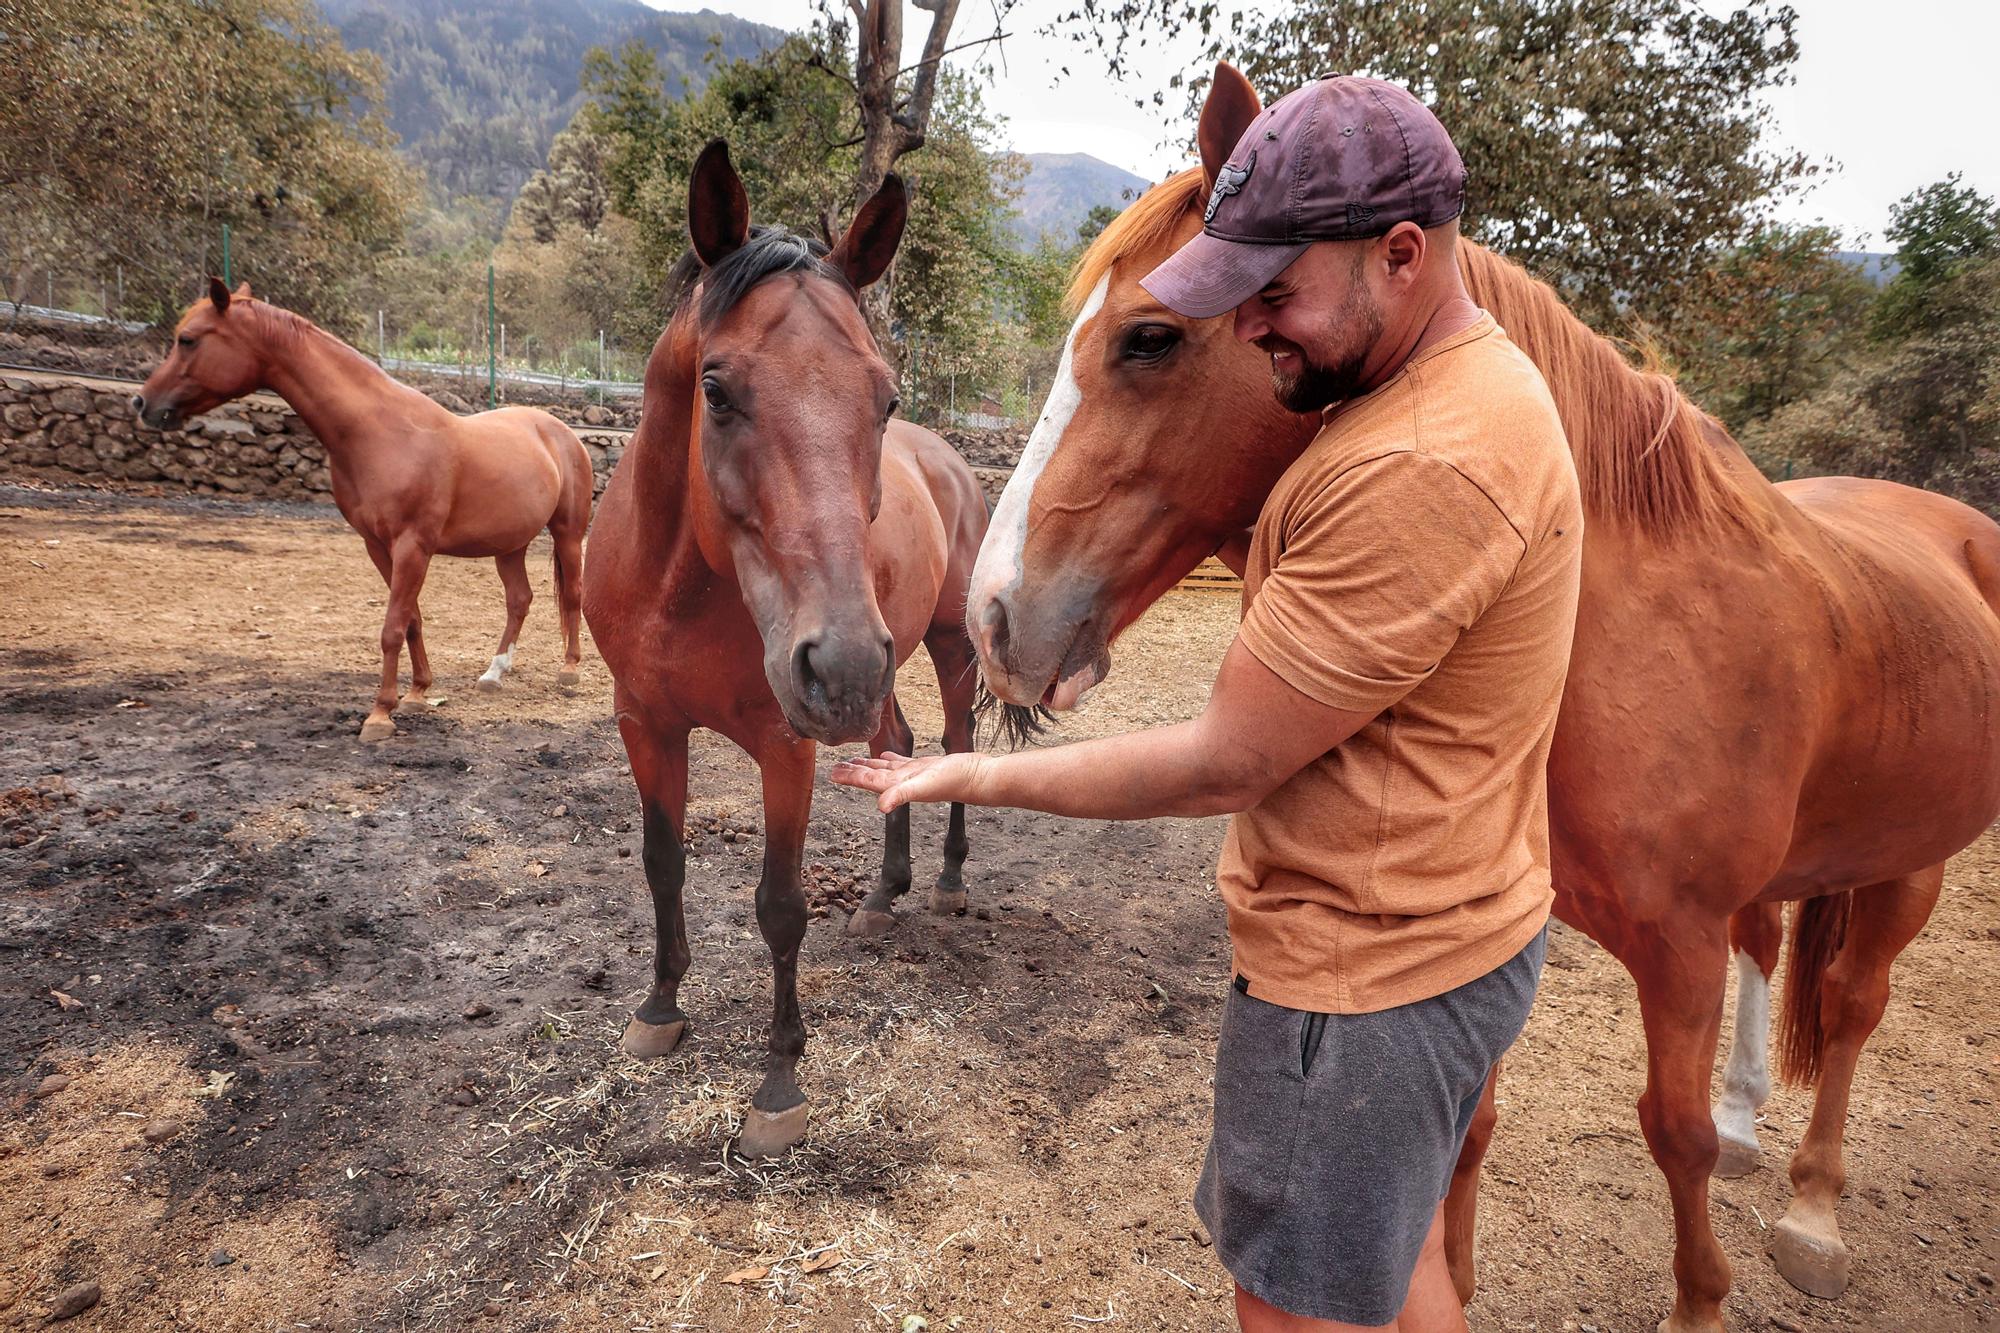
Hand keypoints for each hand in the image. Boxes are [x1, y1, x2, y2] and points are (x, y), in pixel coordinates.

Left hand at [829, 752, 985, 811]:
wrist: (977, 777)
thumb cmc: (954, 782)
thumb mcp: (925, 785)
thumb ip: (902, 795)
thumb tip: (881, 807)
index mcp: (897, 786)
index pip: (867, 780)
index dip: (849, 777)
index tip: (832, 774)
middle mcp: (901, 783)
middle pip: (870, 775)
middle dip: (852, 772)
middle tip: (834, 767)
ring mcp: (912, 775)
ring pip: (883, 769)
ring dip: (868, 765)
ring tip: (853, 760)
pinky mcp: (923, 766)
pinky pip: (900, 762)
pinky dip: (889, 759)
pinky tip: (885, 755)